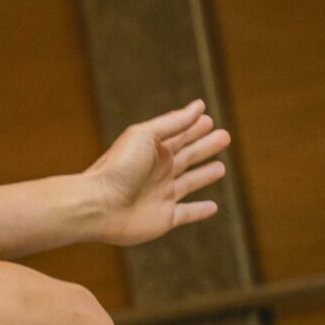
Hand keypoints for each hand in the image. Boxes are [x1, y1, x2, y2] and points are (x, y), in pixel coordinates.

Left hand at [85, 100, 228, 247]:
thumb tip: (198, 106)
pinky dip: (200, 211)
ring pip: (190, 182)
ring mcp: (161, 194)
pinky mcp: (164, 217)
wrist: (100, 204)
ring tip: (221, 167)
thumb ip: (172, 123)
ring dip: (205, 175)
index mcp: (152, 150)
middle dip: (205, 146)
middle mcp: (157, 171)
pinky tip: (213, 207)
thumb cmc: (119, 166)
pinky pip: (187, 213)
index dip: (194, 127)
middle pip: (187, 156)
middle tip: (224, 136)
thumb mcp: (145, 135)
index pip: (179, 135)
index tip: (209, 118)